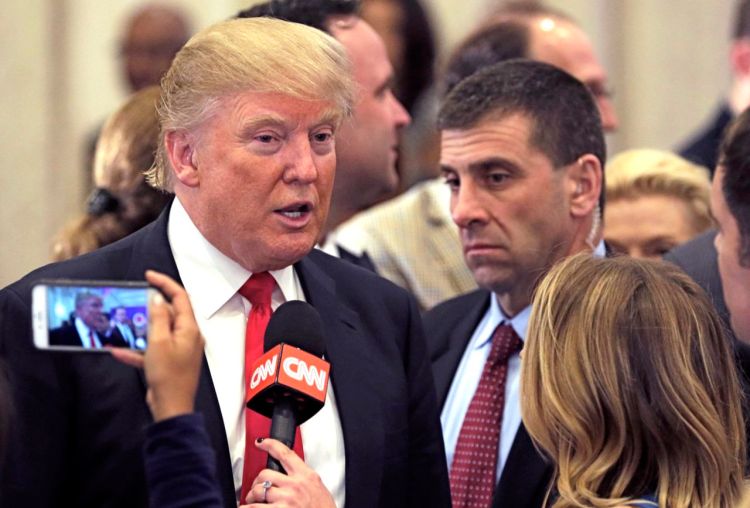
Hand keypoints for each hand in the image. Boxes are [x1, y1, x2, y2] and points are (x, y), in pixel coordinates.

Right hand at [110, 270, 202, 420]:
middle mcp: (187, 336)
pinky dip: (137, 349)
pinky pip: (151, 350)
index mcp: (189, 328)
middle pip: (170, 313)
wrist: (171, 408)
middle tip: (132, 300)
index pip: (180, 297)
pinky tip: (117, 350)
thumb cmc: (168, 375)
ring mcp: (179, 350)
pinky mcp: (169, 362)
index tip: (148, 275)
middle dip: (150, 306)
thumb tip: (157, 297)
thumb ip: (158, 317)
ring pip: (158, 331)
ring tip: (122, 323)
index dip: (165, 283)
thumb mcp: (158, 342)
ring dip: (140, 328)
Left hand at [241, 438, 335, 507]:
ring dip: (252, 496)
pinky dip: (248, 507)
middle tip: (256, 488)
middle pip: (265, 473)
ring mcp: (286, 499)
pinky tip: (247, 507)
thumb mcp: (318, 488)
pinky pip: (256, 507)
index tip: (262, 442)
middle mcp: (295, 485)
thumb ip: (302, 479)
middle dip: (257, 481)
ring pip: (258, 490)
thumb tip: (287, 475)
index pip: (285, 453)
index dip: (270, 444)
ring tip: (251, 500)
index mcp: (306, 476)